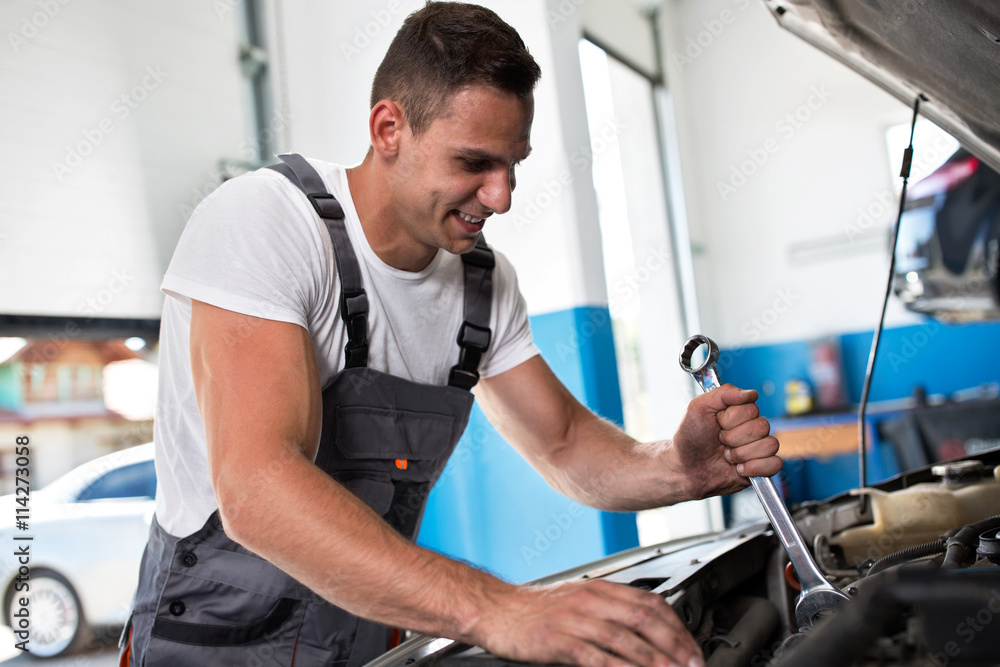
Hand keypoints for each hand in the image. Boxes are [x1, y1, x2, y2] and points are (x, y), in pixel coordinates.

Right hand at [476, 578, 703, 666]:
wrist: (495, 609)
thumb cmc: (535, 609)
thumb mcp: (578, 600)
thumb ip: (610, 609)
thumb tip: (646, 628)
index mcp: (599, 588)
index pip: (650, 602)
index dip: (677, 626)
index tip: (692, 648)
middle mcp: (590, 600)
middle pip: (644, 619)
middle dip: (674, 645)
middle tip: (693, 664)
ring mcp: (574, 619)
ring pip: (625, 639)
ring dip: (654, 659)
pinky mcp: (558, 640)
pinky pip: (596, 657)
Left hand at [672, 384, 781, 498]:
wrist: (686, 469)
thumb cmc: (690, 438)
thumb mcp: (698, 407)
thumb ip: (723, 393)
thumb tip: (751, 393)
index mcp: (739, 411)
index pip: (752, 408)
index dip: (731, 419)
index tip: (716, 424)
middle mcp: (751, 427)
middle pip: (762, 426)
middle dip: (734, 438)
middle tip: (719, 442)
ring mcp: (758, 447)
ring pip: (770, 445)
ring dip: (741, 454)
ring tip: (726, 456)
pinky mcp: (762, 468)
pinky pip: (775, 464)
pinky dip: (755, 468)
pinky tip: (738, 469)